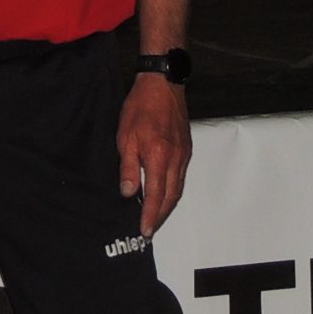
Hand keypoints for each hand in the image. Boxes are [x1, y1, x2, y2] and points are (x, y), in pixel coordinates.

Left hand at [116, 74, 191, 238]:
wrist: (163, 82)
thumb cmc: (140, 106)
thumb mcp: (125, 136)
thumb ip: (128, 167)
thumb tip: (128, 192)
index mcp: (158, 156)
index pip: (155, 195)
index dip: (149, 216)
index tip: (144, 231)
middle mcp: (175, 159)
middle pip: (171, 197)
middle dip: (160, 215)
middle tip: (150, 229)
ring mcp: (184, 153)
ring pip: (179, 188)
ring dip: (168, 205)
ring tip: (156, 215)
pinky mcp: (187, 147)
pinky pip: (182, 175)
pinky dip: (174, 189)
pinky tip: (165, 191)